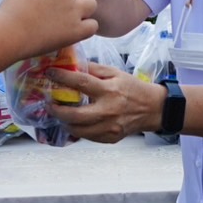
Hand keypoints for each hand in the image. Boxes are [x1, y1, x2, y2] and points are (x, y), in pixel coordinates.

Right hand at [0, 0, 97, 57]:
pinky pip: (93, 25)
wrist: (10, 33)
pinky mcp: (77, 29)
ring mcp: (73, 10)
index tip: (51, 3)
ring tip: (73, 21)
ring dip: (84, 11)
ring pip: (92, 4)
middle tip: (64, 10)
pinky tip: (75, 33)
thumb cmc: (8, 14)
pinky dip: (86, 29)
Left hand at [46, 62, 163, 142]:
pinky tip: (74, 122)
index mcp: (109, 90)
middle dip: (57, 110)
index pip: (81, 83)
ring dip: (64, 122)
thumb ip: (94, 69)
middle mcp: (108, 111)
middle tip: (49, 104)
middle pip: (74, 115)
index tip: (50, 73)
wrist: (153, 109)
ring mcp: (109, 127)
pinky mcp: (110, 138)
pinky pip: (87, 137)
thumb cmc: (132, 88)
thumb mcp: (115, 73)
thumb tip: (72, 64)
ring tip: (59, 114)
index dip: (62, 77)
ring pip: (78, 130)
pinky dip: (78, 129)